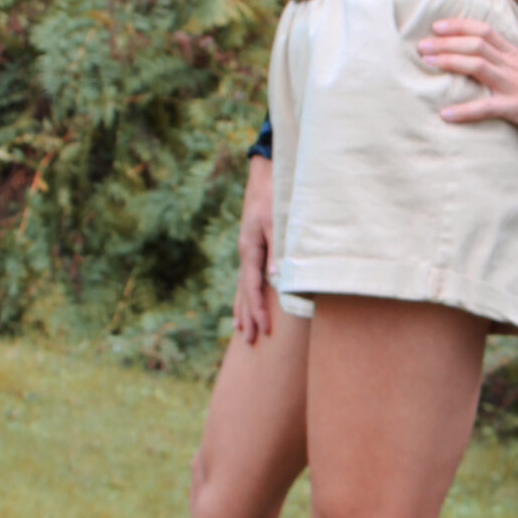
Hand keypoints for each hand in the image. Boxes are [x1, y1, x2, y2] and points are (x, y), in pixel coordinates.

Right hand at [233, 155, 274, 344]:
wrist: (264, 176)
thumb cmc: (273, 196)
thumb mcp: (276, 220)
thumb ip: (277, 249)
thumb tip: (276, 278)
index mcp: (250, 249)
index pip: (252, 287)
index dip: (258, 309)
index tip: (265, 329)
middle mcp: (246, 254)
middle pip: (244, 292)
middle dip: (248, 317)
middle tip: (250, 341)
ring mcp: (248, 252)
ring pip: (242, 287)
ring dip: (243, 310)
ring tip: (240, 331)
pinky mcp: (253, 248)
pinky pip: (247, 278)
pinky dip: (245, 295)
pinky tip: (244, 305)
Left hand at [417, 18, 517, 132]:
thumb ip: (504, 61)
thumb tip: (478, 59)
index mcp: (512, 54)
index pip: (483, 31)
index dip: (459, 26)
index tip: (436, 26)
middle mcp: (510, 65)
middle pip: (475, 45)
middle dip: (446, 43)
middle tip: (421, 46)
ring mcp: (513, 85)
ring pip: (478, 66)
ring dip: (451, 63)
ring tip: (428, 65)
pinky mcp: (517, 107)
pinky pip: (488, 107)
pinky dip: (465, 111)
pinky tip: (447, 114)